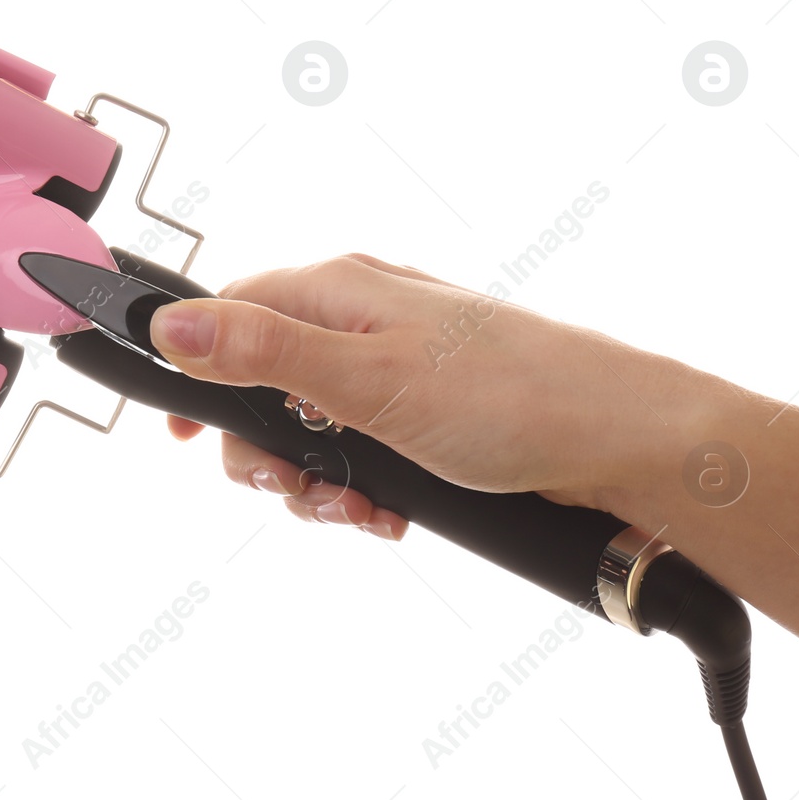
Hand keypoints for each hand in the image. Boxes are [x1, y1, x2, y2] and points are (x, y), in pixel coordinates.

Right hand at [149, 254, 705, 539]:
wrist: (628, 444)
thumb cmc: (513, 397)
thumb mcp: (366, 380)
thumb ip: (262, 351)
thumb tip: (171, 325)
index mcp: (339, 288)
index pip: (228, 311)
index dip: (196, 371)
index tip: (181, 433)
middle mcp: (363, 316)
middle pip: (264, 379)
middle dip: (266, 449)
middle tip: (293, 487)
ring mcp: (399, 363)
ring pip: (312, 423)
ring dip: (319, 477)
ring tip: (359, 508)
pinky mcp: (429, 409)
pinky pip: (363, 447)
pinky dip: (363, 485)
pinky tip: (391, 511)